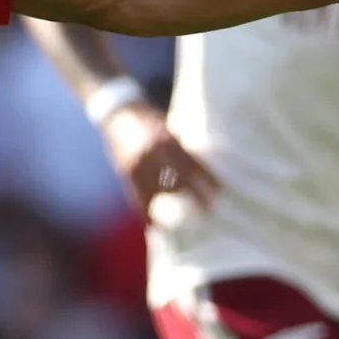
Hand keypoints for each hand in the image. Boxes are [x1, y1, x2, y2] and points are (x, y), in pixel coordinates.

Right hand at [104, 98, 220, 217]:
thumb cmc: (149, 119)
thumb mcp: (169, 130)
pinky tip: (155, 224)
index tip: (221, 192)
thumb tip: (202, 170)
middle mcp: (152, 155)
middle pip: (177, 182)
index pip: (192, 165)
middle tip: (209, 211)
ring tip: (183, 225)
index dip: (207, 180)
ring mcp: (136, 166)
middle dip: (194, 198)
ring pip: (157, 194)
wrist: (117, 113)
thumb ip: (181, 149)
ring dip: (170, 211)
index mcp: (167, 141)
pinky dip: (147, 211)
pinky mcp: (125, 173)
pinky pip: (138, 197)